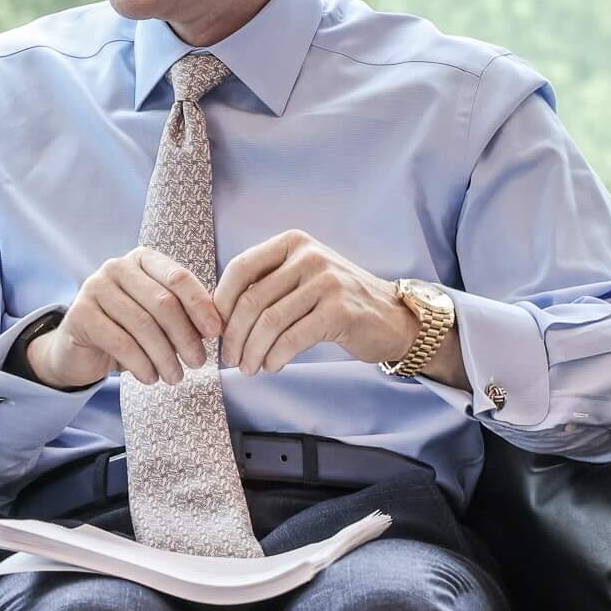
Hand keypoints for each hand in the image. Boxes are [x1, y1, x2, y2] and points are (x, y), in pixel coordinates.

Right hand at [27, 247, 221, 387]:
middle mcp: (116, 267)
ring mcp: (94, 288)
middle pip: (162, 302)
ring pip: (142, 325)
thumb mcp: (159, 317)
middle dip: (185, 336)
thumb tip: (218, 327)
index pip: (178, 277)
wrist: (81, 349)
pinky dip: (141, 364)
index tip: (216, 333)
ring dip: (165, 357)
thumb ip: (185, 313)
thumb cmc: (130, 330)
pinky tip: (150, 378)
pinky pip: (120, 343)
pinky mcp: (79, 315)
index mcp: (142, 259)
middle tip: (198, 363)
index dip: (201, 306)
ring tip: (175, 377)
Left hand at [212, 230, 412, 375]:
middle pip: (252, 299)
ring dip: (252, 351)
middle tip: (230, 358)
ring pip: (269, 322)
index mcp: (293, 242)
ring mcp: (327, 282)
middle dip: (234, 335)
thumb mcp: (301, 278)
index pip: (241, 268)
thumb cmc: (337, 301)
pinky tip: (272, 366)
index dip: (221, 302)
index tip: (216, 329)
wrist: (393, 318)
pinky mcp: (340, 311)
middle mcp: (309, 256)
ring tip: (248, 368)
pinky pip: (292, 339)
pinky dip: (275, 357)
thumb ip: (266, 284)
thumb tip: (217, 313)